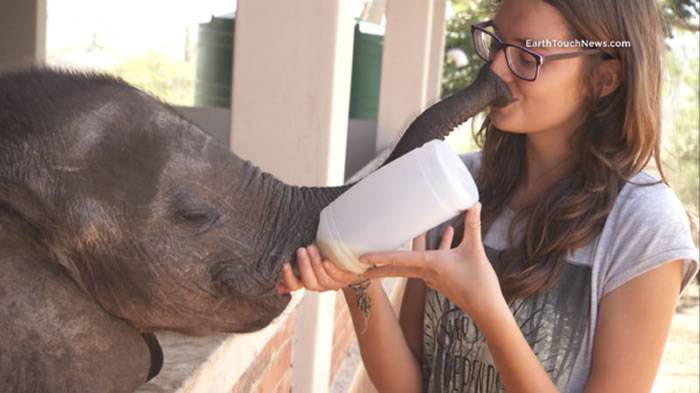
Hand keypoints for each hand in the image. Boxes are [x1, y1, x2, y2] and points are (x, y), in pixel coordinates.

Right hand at [277, 244, 366, 292]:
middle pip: (310, 283)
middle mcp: (320, 285)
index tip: (284, 264)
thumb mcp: (311, 253)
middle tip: (301, 250)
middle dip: (304, 266)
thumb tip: (280, 262)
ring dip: (316, 264)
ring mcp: (334, 284)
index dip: (288, 278)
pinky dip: (331, 269)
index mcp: (308, 280)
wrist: (352, 259)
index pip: (294, 286)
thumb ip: (297, 256)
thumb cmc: (326, 252)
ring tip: (311, 247)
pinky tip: (326, 260)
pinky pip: (338, 277)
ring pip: (323, 279)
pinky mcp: (347, 279)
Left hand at [359, 203, 502, 319]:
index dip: (379, 258)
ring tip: (411, 234)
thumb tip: (474, 203)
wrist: (486, 309)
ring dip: (409, 250)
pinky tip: (449, 233)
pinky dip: (435, 248)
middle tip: (358, 263)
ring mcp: (432, 279)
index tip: (361, 259)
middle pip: (396, 267)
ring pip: (414, 261)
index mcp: (430, 265)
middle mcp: (426, 273)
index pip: (399, 260)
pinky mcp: (441, 280)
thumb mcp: (475, 250)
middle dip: (377, 265)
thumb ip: (473, 226)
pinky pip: (430, 262)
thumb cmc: (480, 283)